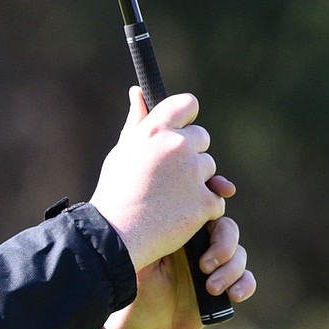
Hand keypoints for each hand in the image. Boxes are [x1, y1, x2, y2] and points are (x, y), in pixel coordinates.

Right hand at [89, 88, 225, 271]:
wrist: (113, 237)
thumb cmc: (114, 194)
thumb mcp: (121, 154)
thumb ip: (137, 123)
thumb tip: (138, 91)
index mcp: (155, 130)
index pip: (188, 104)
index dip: (186, 119)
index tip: (180, 132)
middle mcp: (177, 146)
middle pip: (201, 140)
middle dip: (188, 157)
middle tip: (163, 180)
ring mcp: (194, 174)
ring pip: (210, 170)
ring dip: (195, 184)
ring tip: (165, 201)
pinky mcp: (204, 202)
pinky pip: (216, 200)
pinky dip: (202, 210)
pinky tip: (177, 217)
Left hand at [103, 213, 256, 328]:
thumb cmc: (135, 293)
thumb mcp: (138, 264)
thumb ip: (152, 240)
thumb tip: (161, 218)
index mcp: (178, 233)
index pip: (202, 211)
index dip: (214, 204)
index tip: (222, 200)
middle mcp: (198, 246)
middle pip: (227, 230)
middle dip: (223, 246)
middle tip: (204, 267)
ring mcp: (214, 267)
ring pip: (239, 255)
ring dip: (231, 270)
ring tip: (210, 289)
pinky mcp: (224, 288)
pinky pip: (247, 279)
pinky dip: (245, 284)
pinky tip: (233, 295)